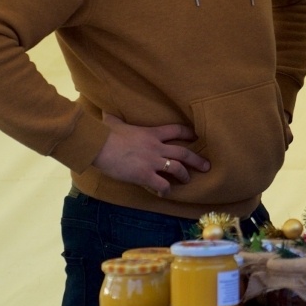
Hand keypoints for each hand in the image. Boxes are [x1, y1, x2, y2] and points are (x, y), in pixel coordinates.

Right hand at [92, 113, 208, 194]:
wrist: (99, 145)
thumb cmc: (104, 134)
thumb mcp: (113, 123)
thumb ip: (114, 119)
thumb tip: (104, 112)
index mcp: (151, 133)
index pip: (176, 130)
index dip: (188, 133)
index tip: (196, 137)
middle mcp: (156, 147)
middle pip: (183, 153)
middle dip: (197, 160)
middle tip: (206, 166)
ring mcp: (151, 161)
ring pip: (177, 169)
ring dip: (184, 176)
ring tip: (187, 180)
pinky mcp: (144, 175)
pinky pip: (161, 185)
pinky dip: (165, 190)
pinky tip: (164, 193)